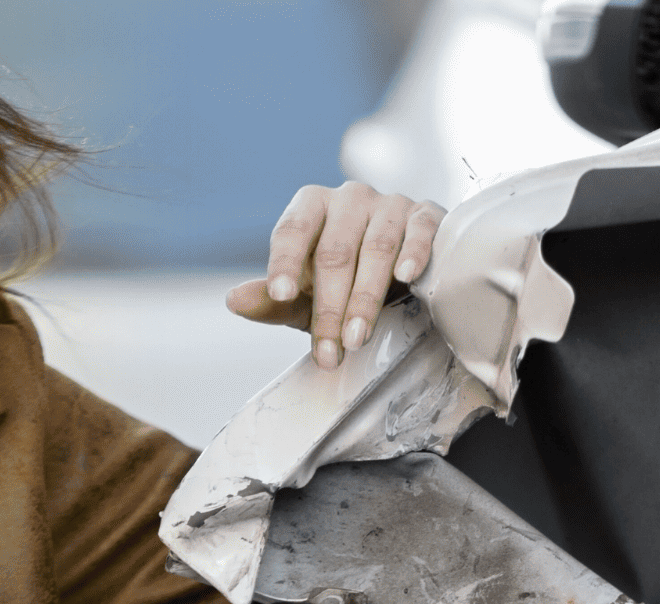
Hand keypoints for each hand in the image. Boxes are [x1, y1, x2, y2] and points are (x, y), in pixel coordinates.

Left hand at [225, 182, 446, 368]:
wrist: (402, 276)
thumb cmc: (344, 283)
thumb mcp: (304, 298)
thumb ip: (272, 301)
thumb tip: (234, 301)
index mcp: (311, 206)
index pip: (292, 231)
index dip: (285, 263)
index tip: (280, 295)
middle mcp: (348, 198)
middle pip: (334, 250)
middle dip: (330, 306)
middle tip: (329, 349)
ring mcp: (389, 203)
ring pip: (376, 247)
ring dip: (366, 297)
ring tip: (358, 337)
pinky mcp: (425, 214)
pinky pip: (421, 229)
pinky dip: (414, 253)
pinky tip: (406, 277)